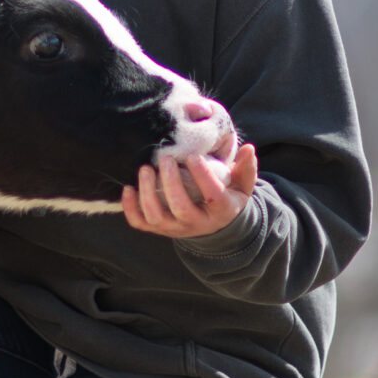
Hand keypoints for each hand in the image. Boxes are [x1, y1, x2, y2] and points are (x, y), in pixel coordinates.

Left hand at [122, 140, 257, 238]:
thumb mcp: (242, 186)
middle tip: (166, 159)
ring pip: (157, 217)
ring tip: (145, 169)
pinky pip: (140, 223)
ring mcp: (175, 228)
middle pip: (181, 208)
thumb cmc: (228, 197)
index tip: (194, 156)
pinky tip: (128, 188)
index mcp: (221, 211)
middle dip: (171, 183)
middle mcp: (196, 223)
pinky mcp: (158, 229)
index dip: (203, 176)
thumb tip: (249, 148)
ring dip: (148, 193)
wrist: (214, 226)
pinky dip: (131, 208)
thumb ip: (246, 168)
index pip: (213, 196)